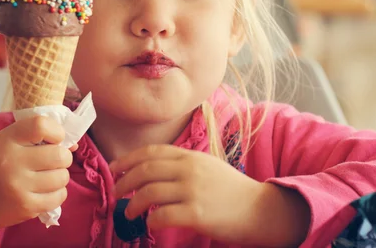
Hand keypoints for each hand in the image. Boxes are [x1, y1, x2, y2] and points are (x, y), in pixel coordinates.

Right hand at [0, 116, 76, 237]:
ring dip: (60, 176)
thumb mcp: (12, 140)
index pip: (41, 126)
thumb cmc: (2, 162)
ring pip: (62, 177)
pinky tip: (45, 190)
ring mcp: (19, 186)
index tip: (54, 139)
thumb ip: (40, 135)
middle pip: (59, 155)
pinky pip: (60, 196)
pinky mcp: (27, 207)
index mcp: (8, 139)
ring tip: (47, 176)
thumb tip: (74, 144)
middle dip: (63, 157)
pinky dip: (57, 193)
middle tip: (53, 160)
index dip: (56, 131)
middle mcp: (12, 161)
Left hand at [110, 145, 277, 244]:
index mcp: (190, 156)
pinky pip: (163, 216)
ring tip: (129, 211)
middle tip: (116, 193)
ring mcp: (193, 191)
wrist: (261, 210)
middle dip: (125, 182)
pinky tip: (150, 224)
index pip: (151, 152)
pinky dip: (151, 221)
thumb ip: (181, 164)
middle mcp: (189, 169)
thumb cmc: (231, 190)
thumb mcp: (206, 166)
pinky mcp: (197, 214)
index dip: (128, 159)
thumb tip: (150, 170)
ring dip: (133, 203)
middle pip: (145, 171)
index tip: (114, 169)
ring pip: (149, 193)